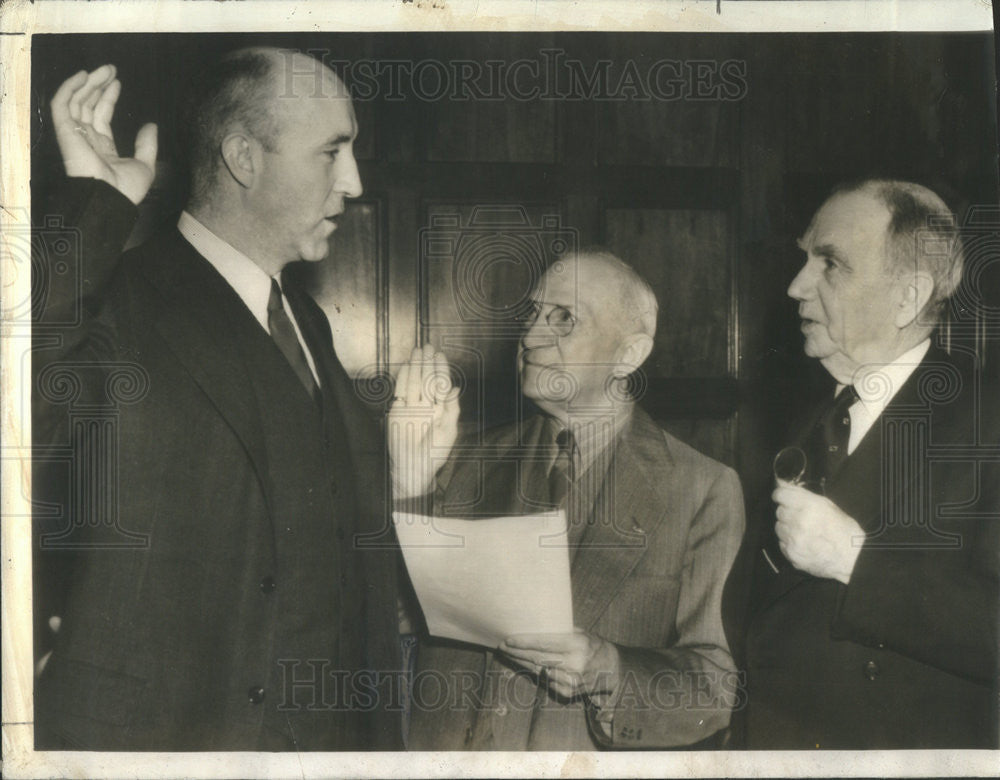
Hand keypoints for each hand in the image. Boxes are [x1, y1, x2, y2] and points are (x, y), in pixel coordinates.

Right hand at [50, 65, 157, 204]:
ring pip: (76, 101)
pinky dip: (69, 88)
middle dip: (98, 85)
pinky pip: (61, 104)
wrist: (110, 198)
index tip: (117, 82)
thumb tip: (151, 125)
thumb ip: (147, 144)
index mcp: (102, 147)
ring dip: (88, 83)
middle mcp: (86, 139)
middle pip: (87, 105)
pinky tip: (83, 76)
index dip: (108, 98)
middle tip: (111, 69)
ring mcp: (74, 134)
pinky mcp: (65, 131)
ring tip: (105, 69)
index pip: (101, 116)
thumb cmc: (126, 189)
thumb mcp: (145, 165)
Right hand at [388, 344, 459, 498]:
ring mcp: (411, 407)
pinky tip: (407, 366)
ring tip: (417, 351)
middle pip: (426, 379)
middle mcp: (426, 405)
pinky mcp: (397, 411)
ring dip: (415, 366)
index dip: (441, 369)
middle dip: (427, 363)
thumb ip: (453, 409)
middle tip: (428, 346)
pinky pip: (400, 391)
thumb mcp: (449, 431)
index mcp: (441, 409)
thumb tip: (457, 389)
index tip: (440, 355)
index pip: (441, 384)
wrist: (414, 468)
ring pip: (413, 381)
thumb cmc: (434, 453)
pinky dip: (403, 378)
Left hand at [500, 630, 620, 699]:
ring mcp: (570, 681)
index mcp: (577, 645)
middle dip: (517, 653)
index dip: (524, 642)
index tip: (508, 640)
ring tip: (509, 654)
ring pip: (537, 671)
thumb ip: (559, 632)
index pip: (544, 644)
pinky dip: (534, 672)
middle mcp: (573, 664)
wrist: (611, 669)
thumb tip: (532, 628)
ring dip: (521, 663)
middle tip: (502, 646)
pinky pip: (544, 680)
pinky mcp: (567, 693)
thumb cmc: (592, 645)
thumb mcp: (580, 633)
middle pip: (537, 658)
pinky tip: (524, 665)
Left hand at [773, 483, 863, 583]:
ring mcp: (793, 540)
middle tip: (801, 517)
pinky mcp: (791, 554)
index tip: (783, 497)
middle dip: (788, 512)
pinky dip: (789, 542)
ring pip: (779, 527)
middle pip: (779, 511)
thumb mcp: (827, 505)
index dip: (781, 495)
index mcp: (809, 507)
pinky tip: (803, 543)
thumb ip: (801, 493)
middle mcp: (798, 522)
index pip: (780, 494)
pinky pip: (782, 543)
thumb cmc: (843, 529)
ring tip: (804, 531)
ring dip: (787, 527)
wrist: (852, 558)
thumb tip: (780, 483)